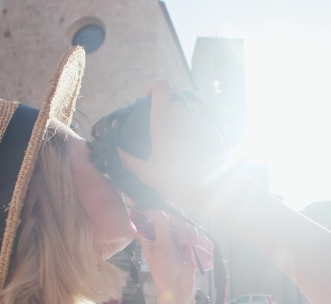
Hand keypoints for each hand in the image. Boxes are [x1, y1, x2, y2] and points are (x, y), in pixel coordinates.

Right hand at [119, 80, 225, 202]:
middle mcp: (183, 115)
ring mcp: (200, 121)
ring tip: (178, 133)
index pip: (161, 86)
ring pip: (189, 106)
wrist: (211, 189)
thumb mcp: (147, 173)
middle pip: (175, 94)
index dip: (154, 87)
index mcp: (163, 121)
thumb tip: (116, 152)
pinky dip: (195, 127)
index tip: (148, 98)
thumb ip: (129, 160)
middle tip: (162, 120)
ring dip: (182, 113)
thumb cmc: (176, 181)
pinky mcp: (213, 130)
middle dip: (167, 102)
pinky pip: (201, 121)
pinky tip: (193, 145)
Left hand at [137, 208, 197, 303]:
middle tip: (178, 234)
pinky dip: (192, 235)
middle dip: (176, 222)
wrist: (179, 286)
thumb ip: (160, 225)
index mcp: (147, 233)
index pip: (146, 213)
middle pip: (168, 213)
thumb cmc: (164, 268)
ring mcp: (173, 235)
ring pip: (181, 220)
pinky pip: (190, 229)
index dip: (149, 204)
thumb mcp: (161, 246)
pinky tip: (190, 245)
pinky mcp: (185, 239)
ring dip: (185, 230)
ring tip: (185, 244)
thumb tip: (153, 206)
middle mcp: (159, 231)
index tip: (152, 196)